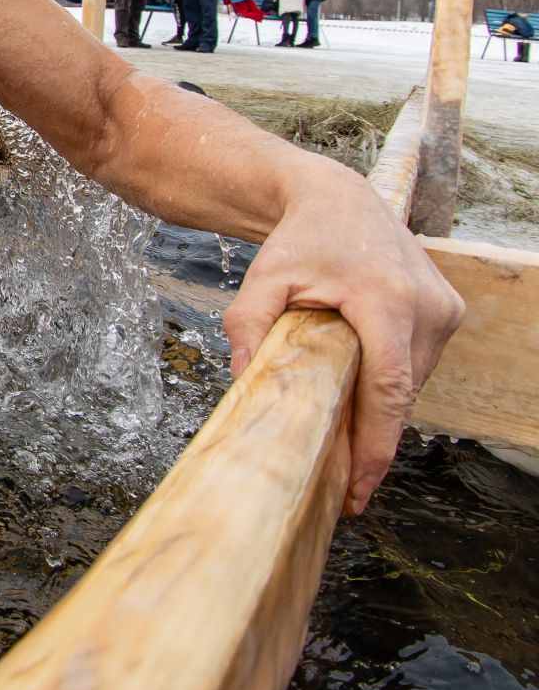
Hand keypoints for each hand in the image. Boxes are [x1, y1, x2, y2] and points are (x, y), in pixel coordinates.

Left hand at [221, 168, 464, 514]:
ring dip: (382, 412)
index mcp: (387, 302)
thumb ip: (248, 327)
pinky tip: (361, 402)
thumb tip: (242, 384)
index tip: (360, 490)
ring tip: (345, 445)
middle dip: (373, 441)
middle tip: (341, 485)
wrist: (338, 199)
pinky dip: (391, 385)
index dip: (377, 447)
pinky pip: (418, 365)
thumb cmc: (298, 241)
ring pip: (412, 384)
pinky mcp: (448, 312)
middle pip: (400, 395)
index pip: (388, 391)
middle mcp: (427, 307)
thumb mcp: (263, 280)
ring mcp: (443, 310)